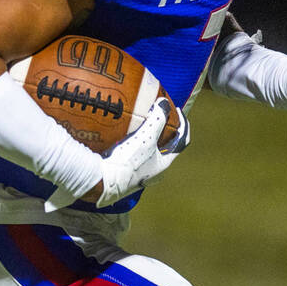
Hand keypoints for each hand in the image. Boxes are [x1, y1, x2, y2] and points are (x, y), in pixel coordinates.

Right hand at [45, 99, 189, 210]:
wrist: (103, 183)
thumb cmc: (128, 162)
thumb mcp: (146, 137)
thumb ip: (157, 120)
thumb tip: (164, 103)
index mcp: (164, 164)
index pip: (181, 141)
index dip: (183, 125)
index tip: (176, 110)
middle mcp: (154, 172)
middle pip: (166, 148)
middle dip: (164, 133)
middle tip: (159, 119)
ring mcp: (140, 176)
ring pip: (149, 154)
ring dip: (147, 140)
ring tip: (139, 127)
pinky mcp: (125, 176)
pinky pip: (133, 158)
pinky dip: (132, 146)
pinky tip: (121, 139)